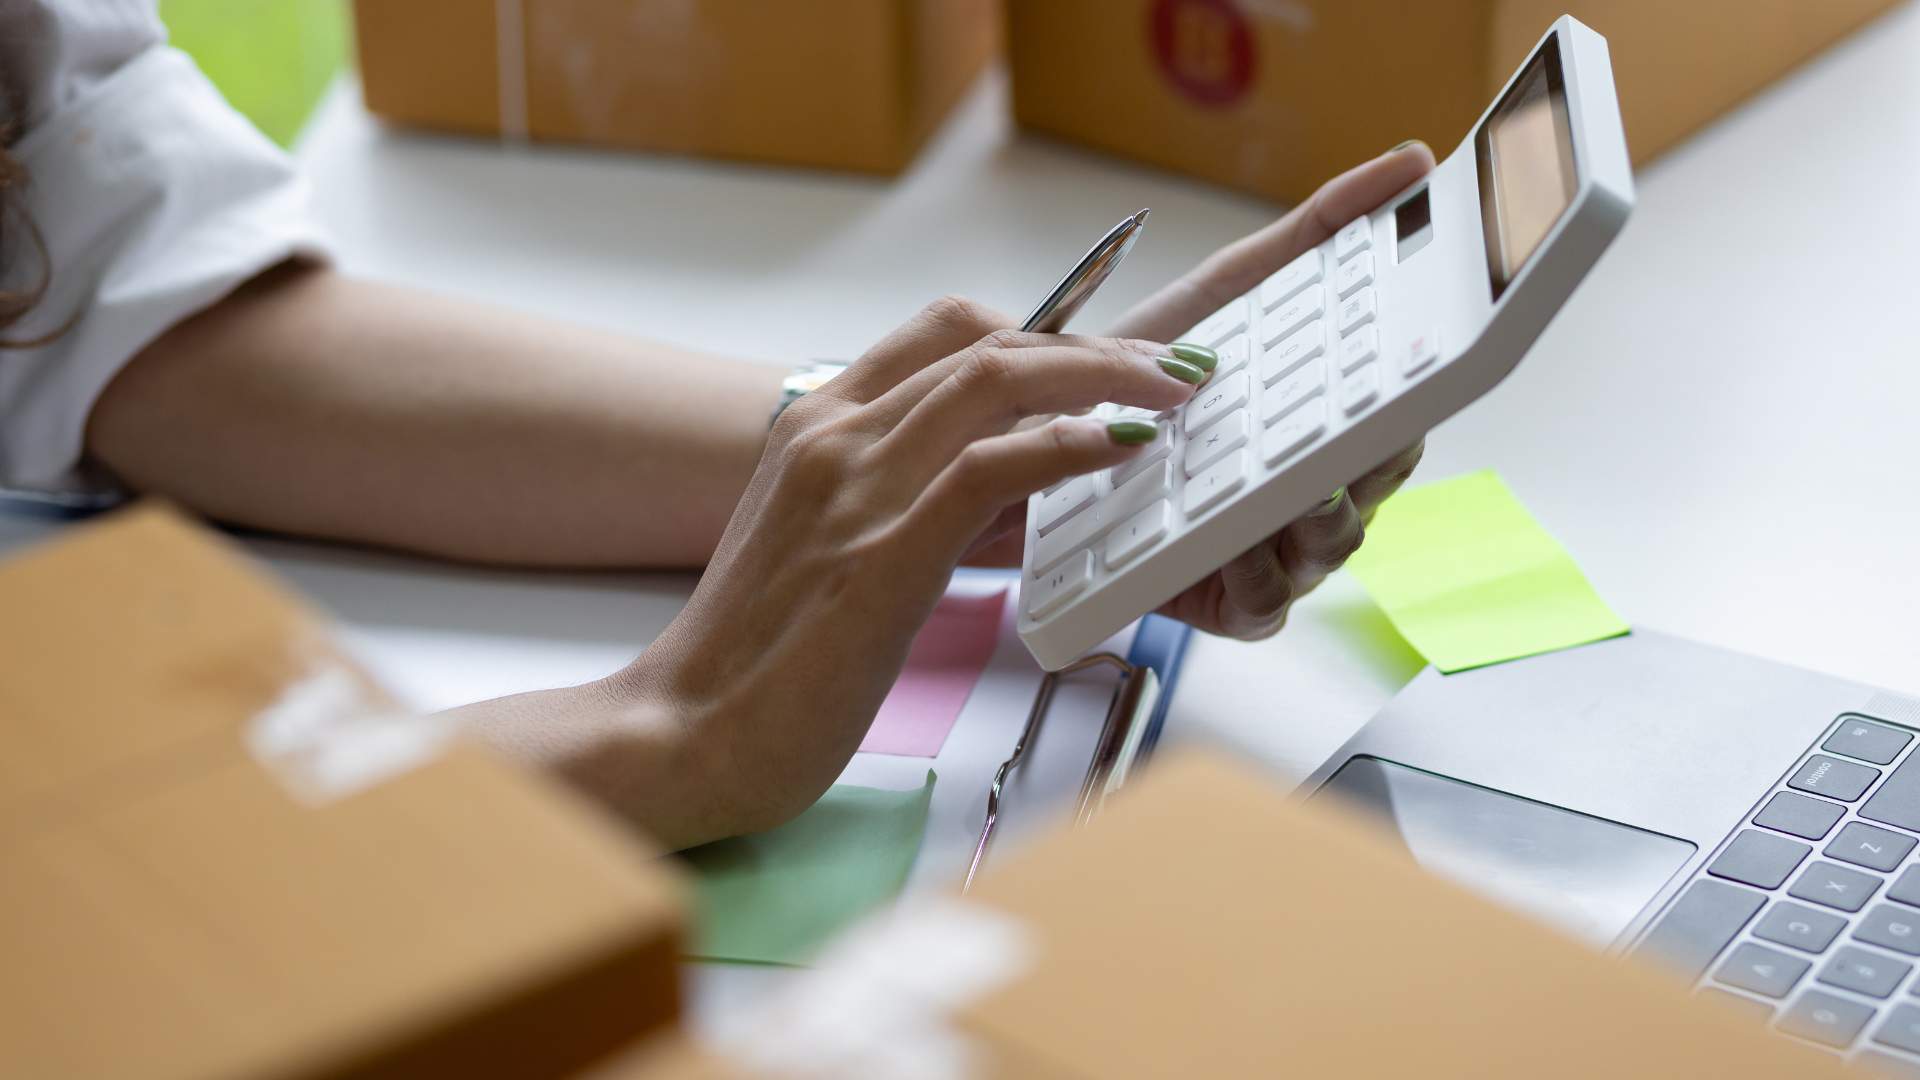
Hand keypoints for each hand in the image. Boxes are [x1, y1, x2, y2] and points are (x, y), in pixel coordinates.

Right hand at [583, 299, 1203, 845]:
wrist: (681, 734)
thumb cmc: (755, 662)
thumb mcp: (828, 550)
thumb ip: (896, 503)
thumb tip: (994, 498)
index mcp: (815, 426)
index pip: (942, 334)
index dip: (1042, 330)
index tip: (1106, 360)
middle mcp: (834, 435)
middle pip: (986, 341)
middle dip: (1094, 345)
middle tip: (1171, 372)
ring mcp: (856, 486)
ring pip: (998, 380)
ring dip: (1104, 376)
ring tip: (1170, 396)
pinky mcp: (883, 553)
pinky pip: (994, 467)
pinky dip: (1069, 442)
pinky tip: (1122, 446)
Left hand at [1115, 141, 1434, 638]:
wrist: (1029, 431)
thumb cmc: (1138, 367)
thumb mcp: (1228, 290)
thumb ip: (1317, 230)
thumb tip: (1407, 163)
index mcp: (1321, 428)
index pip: (1396, 421)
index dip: (1414, 403)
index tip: (1423, 370)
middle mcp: (1307, 492)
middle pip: (1374, 489)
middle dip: (1378, 464)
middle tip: (1372, 432)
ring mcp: (1270, 550)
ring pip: (1327, 547)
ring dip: (1326, 522)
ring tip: (1311, 490)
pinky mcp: (1219, 600)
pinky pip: (1262, 604)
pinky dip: (1259, 578)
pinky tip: (1242, 549)